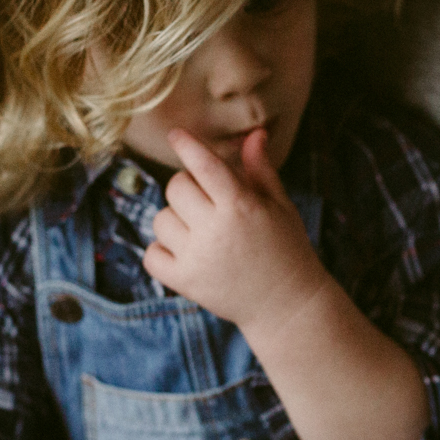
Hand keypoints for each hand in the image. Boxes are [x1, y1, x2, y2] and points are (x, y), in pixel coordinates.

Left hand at [144, 127, 326, 331]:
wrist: (286, 305)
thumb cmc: (287, 249)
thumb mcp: (280, 207)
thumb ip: (260, 170)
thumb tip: (253, 134)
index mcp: (241, 207)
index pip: (205, 165)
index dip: (187, 145)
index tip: (176, 134)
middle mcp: (216, 230)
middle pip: (176, 187)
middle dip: (188, 187)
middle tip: (208, 202)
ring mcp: (197, 258)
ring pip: (161, 219)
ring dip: (176, 220)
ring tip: (202, 233)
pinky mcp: (184, 282)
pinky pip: (151, 254)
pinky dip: (162, 251)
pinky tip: (186, 253)